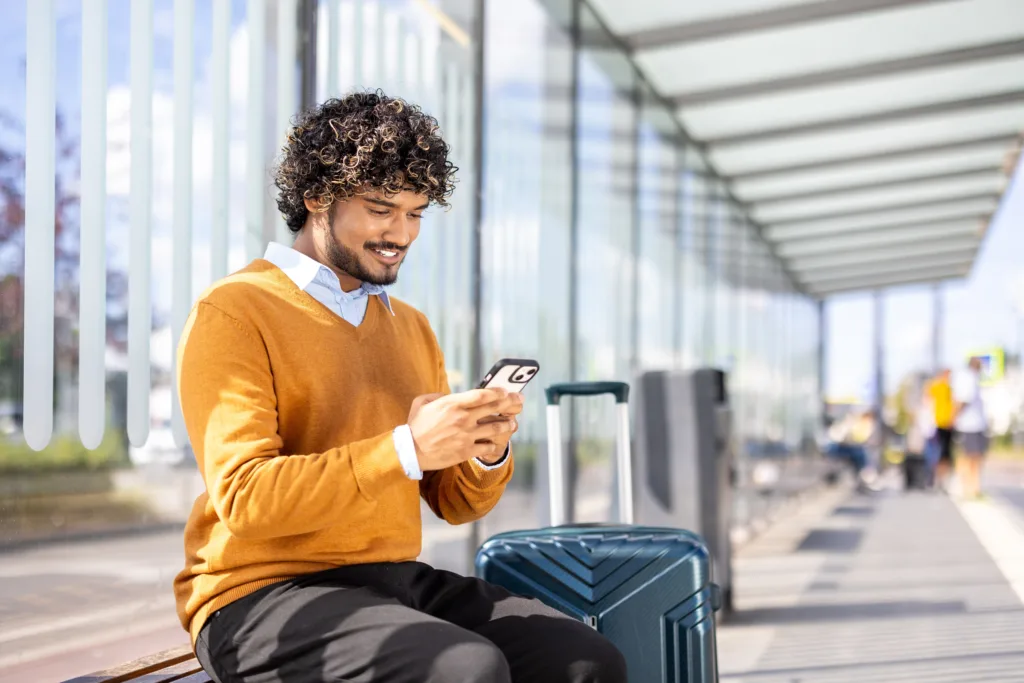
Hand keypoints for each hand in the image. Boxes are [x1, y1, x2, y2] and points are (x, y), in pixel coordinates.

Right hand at [407, 388, 522, 470]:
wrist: (411, 452)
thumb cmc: (415, 426)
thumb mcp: (422, 403)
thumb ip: (439, 396)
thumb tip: (452, 396)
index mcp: (452, 404)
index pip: (482, 394)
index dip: (497, 392)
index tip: (505, 391)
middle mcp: (463, 418)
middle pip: (493, 408)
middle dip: (510, 402)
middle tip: (519, 400)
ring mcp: (466, 436)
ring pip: (495, 427)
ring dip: (507, 424)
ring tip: (512, 422)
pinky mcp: (466, 451)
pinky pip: (488, 446)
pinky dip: (494, 443)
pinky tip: (495, 441)